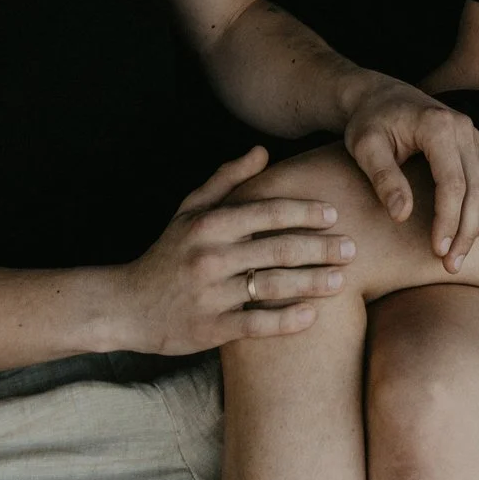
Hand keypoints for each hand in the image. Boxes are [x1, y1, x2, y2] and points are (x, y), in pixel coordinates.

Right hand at [120, 148, 354, 352]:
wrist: (126, 305)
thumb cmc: (165, 254)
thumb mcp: (188, 210)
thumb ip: (226, 180)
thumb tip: (263, 151)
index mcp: (209, 225)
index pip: (268, 212)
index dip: (305, 211)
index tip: (333, 214)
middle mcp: (211, 257)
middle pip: (279, 249)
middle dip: (321, 248)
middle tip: (353, 248)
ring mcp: (212, 294)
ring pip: (273, 286)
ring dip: (313, 283)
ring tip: (341, 281)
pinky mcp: (211, 329)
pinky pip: (258, 324)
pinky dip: (287, 321)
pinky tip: (313, 316)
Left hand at [342, 77, 478, 271]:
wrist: (378, 95)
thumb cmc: (368, 121)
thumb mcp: (365, 147)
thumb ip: (383, 178)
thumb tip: (402, 215)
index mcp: (437, 126)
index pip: (452, 183)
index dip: (448, 220)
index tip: (437, 251)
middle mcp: (463, 127)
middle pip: (477, 188)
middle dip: (466, 231)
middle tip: (452, 264)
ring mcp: (473, 133)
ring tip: (461, 255)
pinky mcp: (475, 142)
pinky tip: (476, 228)